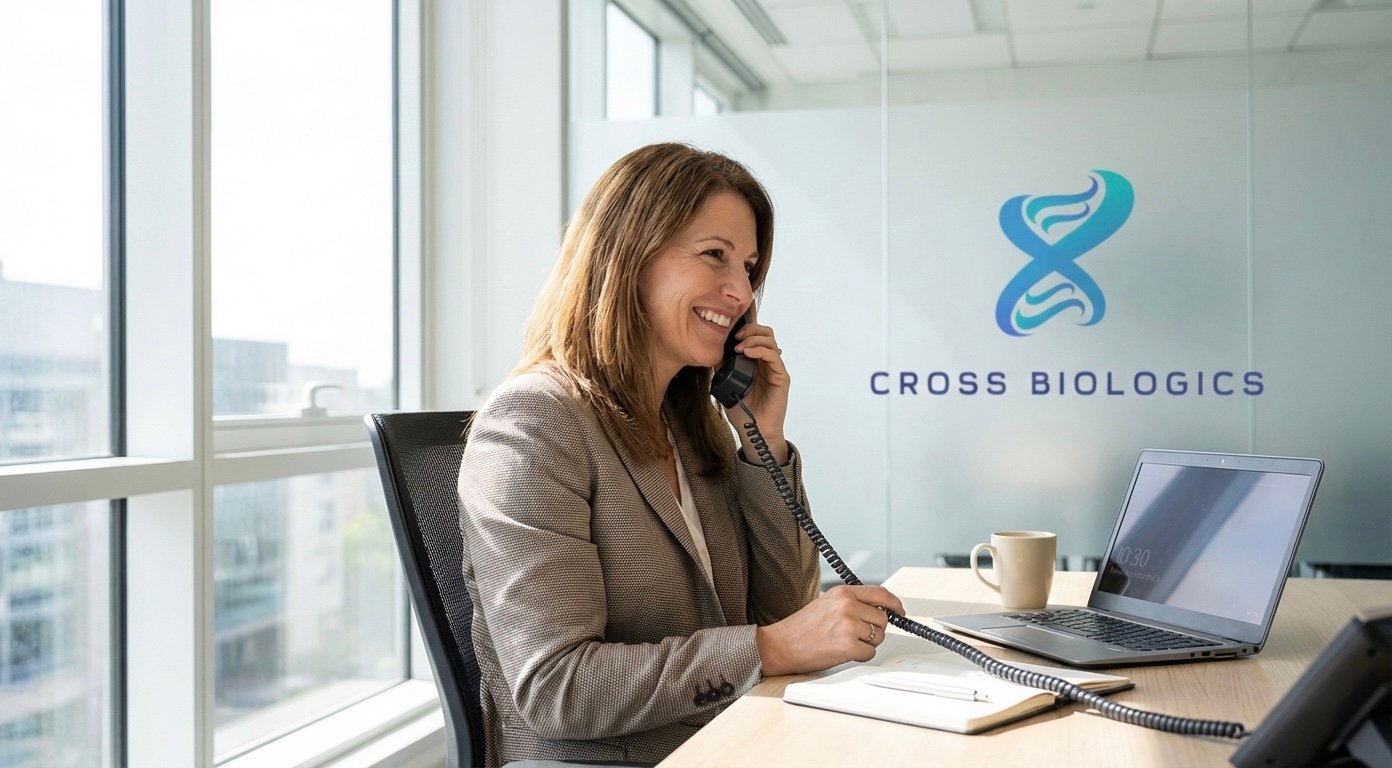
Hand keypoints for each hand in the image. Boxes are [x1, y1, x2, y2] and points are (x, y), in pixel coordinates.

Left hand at [725, 308, 789, 462]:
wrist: (753, 431)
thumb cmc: (741, 410)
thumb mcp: (725, 382)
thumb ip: (723, 365)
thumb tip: (713, 347)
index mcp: (754, 361)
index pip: (754, 335)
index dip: (747, 323)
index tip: (734, 319)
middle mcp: (766, 362)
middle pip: (764, 332)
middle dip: (750, 328)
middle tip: (735, 336)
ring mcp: (774, 368)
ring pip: (770, 340)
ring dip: (753, 338)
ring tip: (739, 346)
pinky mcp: (781, 377)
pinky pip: (773, 355)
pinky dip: (760, 349)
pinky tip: (747, 353)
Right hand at [755, 585, 905, 676]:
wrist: (781, 644)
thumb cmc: (801, 627)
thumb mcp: (827, 603)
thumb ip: (852, 603)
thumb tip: (878, 611)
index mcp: (843, 593)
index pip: (881, 594)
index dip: (894, 604)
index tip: (899, 611)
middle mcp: (848, 606)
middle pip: (882, 619)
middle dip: (874, 630)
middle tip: (857, 635)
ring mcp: (849, 626)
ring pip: (878, 637)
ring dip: (867, 644)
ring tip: (844, 642)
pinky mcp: (848, 646)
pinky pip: (869, 653)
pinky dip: (860, 656)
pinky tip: (842, 652)